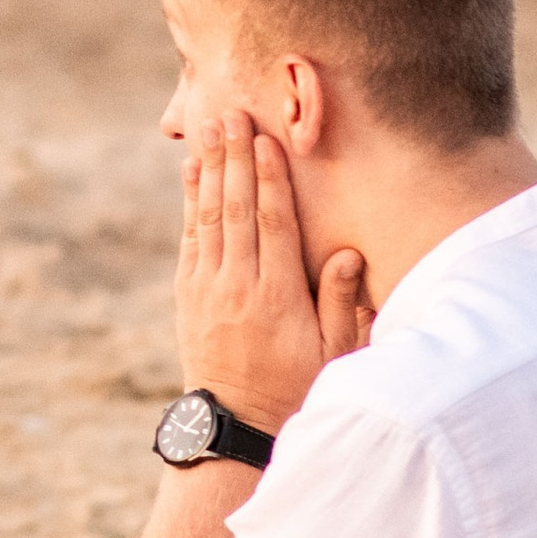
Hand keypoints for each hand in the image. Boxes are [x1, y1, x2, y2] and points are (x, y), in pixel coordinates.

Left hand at [174, 112, 370, 435]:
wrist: (237, 422)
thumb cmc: (296, 385)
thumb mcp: (332, 354)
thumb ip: (341, 303)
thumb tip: (348, 253)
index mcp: (277, 296)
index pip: (273, 225)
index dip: (270, 180)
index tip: (266, 141)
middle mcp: (237, 286)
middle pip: (236, 210)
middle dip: (235, 159)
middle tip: (232, 115)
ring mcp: (207, 288)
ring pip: (208, 217)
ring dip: (210, 170)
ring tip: (210, 129)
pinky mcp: (188, 293)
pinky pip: (190, 237)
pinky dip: (190, 201)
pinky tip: (193, 172)